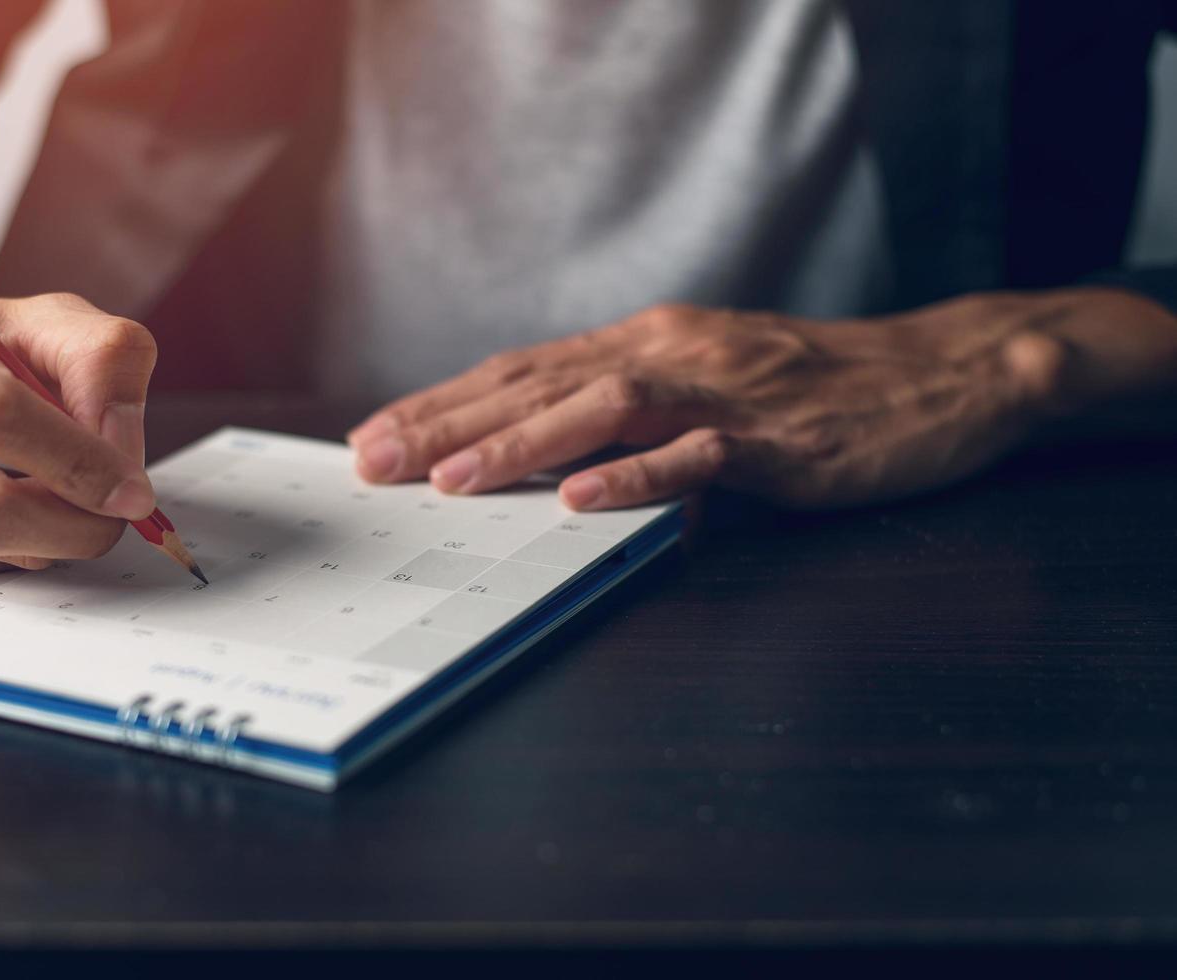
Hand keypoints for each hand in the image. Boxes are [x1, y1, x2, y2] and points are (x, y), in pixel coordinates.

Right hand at [0, 278, 157, 585]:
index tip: (130, 490)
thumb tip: (121, 454)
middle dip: (70, 522)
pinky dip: (8, 551)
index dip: (74, 461)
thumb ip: (103, 360)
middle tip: (113, 517)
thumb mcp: (46, 320)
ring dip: (45, 538)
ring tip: (62, 498)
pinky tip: (11, 510)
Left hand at [347, 289, 1175, 509]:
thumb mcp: (702, 386)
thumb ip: (626, 412)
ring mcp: (723, 392)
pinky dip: (635, 477)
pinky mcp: (776, 438)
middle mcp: (671, 353)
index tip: (377, 434)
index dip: (443, 401)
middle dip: (448, 423)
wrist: (934, 377)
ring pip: (603, 410)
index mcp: (647, 343)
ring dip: (519, 445)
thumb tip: (539, 454)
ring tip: (449, 481)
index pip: (522, 369)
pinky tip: (579, 500)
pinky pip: (696, 456)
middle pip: (540, 384)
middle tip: (374, 460)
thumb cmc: (809, 391)